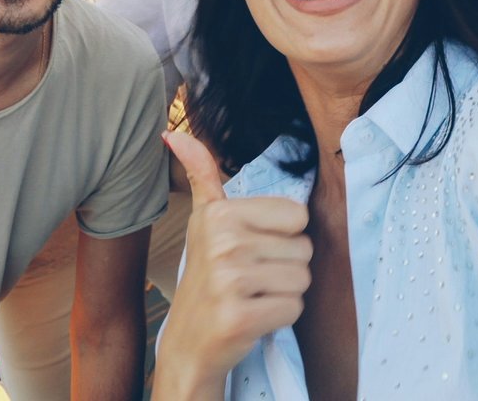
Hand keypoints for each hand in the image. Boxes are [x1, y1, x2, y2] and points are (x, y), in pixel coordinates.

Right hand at [153, 131, 310, 393]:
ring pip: (302, 279)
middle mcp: (222, 243)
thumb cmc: (207, 277)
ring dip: (283, 293)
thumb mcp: (204, 222)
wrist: (188, 344)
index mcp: (220, 213)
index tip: (251, 250)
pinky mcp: (239, 318)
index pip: (298, 214)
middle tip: (250, 279)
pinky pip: (293, 309)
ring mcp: (229, 282)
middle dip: (284, 267)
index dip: (282, 236)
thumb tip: (173, 133)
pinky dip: (279, 318)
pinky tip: (252, 318)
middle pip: (304, 249)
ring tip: (251, 297)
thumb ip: (201, 175)